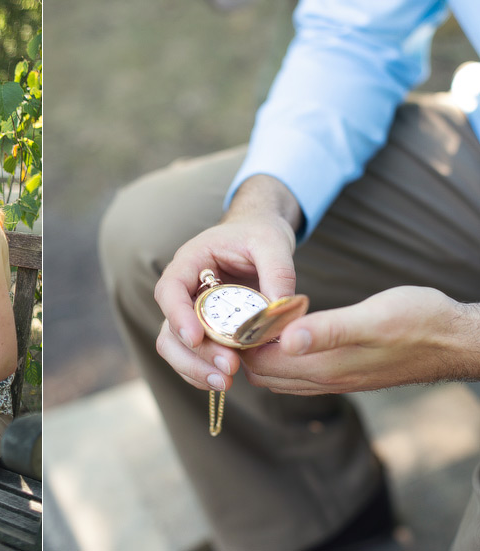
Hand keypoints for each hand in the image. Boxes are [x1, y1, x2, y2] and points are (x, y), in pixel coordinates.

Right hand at [154, 176, 299, 391]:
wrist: (258, 237)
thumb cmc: (259, 234)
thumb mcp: (273, 242)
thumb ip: (279, 272)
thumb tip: (283, 310)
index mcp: (190, 262)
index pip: (170, 290)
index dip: (177, 315)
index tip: (196, 337)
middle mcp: (183, 290)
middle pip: (169, 328)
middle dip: (194, 354)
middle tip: (228, 367)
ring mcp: (191, 313)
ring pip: (176, 348)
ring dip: (196, 369)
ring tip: (226, 383)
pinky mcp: (205, 330)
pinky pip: (193, 356)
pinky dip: (204, 372)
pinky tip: (225, 382)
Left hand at [242, 286, 478, 394]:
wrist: (457, 340)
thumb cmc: (418, 322)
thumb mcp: (372, 318)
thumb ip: (327, 331)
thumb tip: (285, 341)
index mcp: (325, 368)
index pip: (260, 364)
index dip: (242, 342)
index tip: (235, 313)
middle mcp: (325, 380)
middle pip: (264, 373)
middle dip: (245, 350)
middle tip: (240, 315)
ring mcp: (336, 379)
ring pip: (281, 375)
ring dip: (262, 353)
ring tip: (257, 320)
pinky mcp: (347, 372)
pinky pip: (300, 372)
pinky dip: (283, 355)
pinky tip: (286, 330)